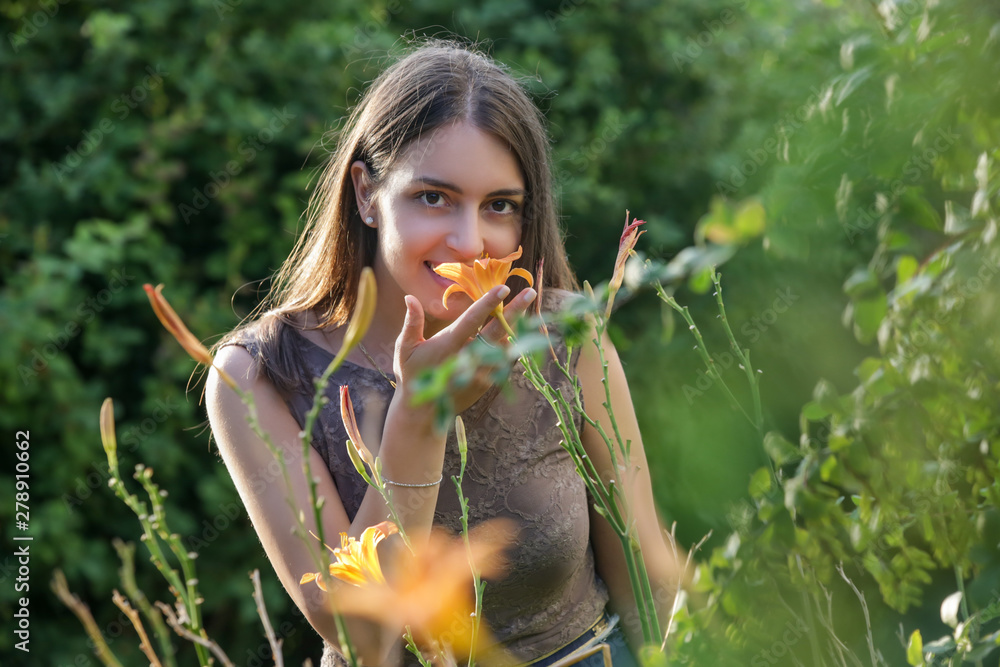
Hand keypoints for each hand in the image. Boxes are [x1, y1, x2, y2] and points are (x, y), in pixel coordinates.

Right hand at [393, 286, 537, 414]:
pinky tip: (518, 332)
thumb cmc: (412, 374)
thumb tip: (410, 297)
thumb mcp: (405, 349)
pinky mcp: (488, 382)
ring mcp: (481, 370)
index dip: (488, 302)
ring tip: (528, 306)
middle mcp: (469, 356)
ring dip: (516, 326)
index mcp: (449, 344)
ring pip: (504, 345)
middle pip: (497, 330)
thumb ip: (412, 323)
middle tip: (531, 292)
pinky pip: (503, 360)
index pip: (473, 319)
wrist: (424, 412)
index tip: (504, 287)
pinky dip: (511, 346)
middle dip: (515, 310)